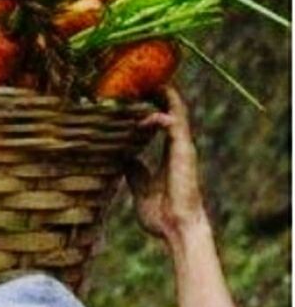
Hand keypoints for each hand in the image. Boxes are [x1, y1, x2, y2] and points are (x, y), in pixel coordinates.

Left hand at [124, 86, 208, 244]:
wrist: (176, 229)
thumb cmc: (160, 214)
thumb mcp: (139, 187)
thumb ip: (134, 170)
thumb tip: (122, 159)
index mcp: (169, 152)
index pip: (163, 117)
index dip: (152, 102)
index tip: (134, 92)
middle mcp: (178, 146)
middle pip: (172, 107)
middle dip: (157, 90)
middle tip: (138, 77)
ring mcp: (183, 148)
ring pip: (176, 110)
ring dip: (161, 94)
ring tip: (144, 81)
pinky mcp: (183, 153)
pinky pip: (174, 125)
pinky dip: (159, 117)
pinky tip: (142, 119)